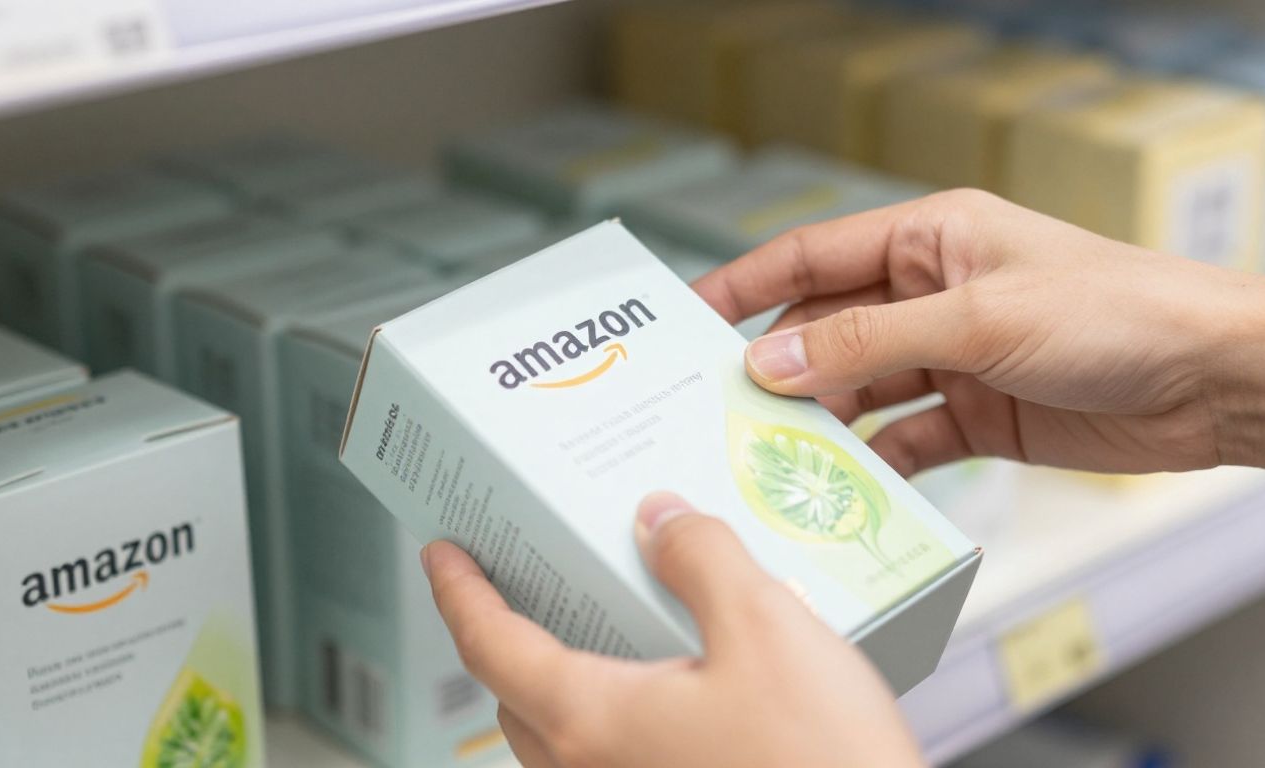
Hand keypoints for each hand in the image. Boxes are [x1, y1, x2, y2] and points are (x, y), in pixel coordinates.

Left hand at [422, 492, 924, 767]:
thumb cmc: (822, 764)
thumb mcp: (768, 628)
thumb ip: (702, 560)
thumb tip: (659, 519)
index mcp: (595, 721)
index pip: (492, 646)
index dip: (460, 593)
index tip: (442, 556)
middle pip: (518, 700)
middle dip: (507, 640)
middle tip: (520, 587)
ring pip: (563, 742)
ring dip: (559, 686)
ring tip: (600, 631)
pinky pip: (612, 765)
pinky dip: (612, 721)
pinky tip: (674, 691)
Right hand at [694, 189, 1264, 475]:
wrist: (1213, 382)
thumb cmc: (1115, 314)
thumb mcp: (978, 319)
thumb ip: (867, 341)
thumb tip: (769, 358)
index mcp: (930, 240)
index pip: (813, 256)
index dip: (745, 284)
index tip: (687, 317)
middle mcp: (932, 294)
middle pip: (827, 328)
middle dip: (776, 366)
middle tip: (717, 408)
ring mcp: (952, 357)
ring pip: (858, 388)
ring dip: (819, 420)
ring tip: (766, 455)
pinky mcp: (975, 415)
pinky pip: (903, 438)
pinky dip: (873, 463)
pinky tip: (842, 488)